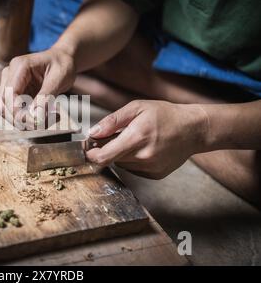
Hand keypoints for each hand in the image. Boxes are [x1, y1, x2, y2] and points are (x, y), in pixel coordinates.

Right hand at [0, 47, 75, 123]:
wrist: (63, 60)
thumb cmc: (62, 65)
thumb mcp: (58, 79)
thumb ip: (45, 98)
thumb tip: (35, 117)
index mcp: (19, 67)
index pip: (9, 95)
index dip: (19, 112)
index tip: (37, 122)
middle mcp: (9, 75)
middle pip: (3, 106)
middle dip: (22, 120)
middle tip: (46, 122)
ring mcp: (9, 85)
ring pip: (6, 113)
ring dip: (25, 122)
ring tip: (49, 119)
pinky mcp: (14, 94)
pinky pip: (15, 113)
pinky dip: (29, 119)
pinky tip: (46, 116)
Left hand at [86, 100, 207, 178]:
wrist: (193, 129)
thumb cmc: (164, 115)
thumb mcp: (137, 108)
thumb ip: (113, 121)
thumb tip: (93, 132)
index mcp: (137, 137)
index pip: (104, 156)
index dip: (91, 153)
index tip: (88, 147)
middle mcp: (143, 156)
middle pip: (111, 160)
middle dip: (106, 150)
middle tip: (114, 137)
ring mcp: (150, 168)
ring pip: (122, 164)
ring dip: (120, 154)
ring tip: (134, 140)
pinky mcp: (155, 175)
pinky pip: (133, 169)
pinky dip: (132, 160)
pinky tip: (143, 148)